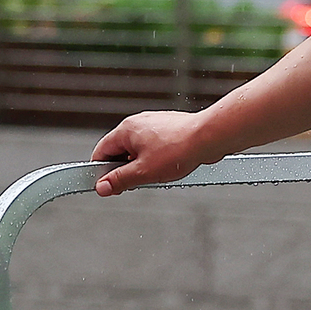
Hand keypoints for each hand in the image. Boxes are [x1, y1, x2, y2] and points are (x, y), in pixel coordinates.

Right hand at [91, 112, 209, 194]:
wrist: (209, 137)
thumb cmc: (179, 149)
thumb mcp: (144, 172)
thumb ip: (120, 180)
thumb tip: (102, 187)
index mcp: (126, 130)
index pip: (101, 151)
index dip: (101, 172)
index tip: (107, 186)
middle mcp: (138, 123)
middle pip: (120, 150)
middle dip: (125, 169)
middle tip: (134, 183)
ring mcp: (154, 124)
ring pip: (138, 149)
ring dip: (142, 165)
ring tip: (156, 174)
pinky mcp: (168, 128)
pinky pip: (154, 146)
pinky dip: (156, 158)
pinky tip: (168, 167)